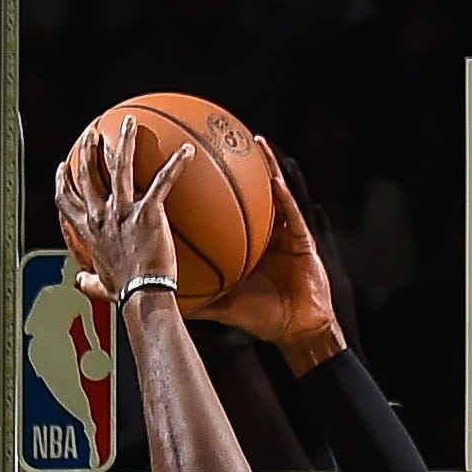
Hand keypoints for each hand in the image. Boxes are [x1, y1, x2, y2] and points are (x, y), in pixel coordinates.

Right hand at [55, 119, 189, 308]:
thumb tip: (81, 283)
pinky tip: (187, 150)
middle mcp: (101, 215)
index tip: (63, 167)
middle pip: (88, 174)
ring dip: (123, 140)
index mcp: (89, 231)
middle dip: (88, 149)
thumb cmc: (126, 293)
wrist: (143, 295)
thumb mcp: (103, 286)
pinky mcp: (148, 213)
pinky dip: (176, 165)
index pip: (66, 201)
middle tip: (92, 133)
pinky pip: (163, 182)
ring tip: (129, 121)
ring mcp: (123, 211)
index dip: (62, 181)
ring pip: (119, 166)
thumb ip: (91, 282)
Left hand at [197, 149, 342, 358]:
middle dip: (239, 169)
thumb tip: (169, 301)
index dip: (213, 194)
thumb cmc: (264, 319)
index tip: (194, 173)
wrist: (298, 330)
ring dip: (266, 169)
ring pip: (274, 195)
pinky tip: (274, 178)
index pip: (227, 215)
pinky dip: (283, 195)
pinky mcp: (302, 239)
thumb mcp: (224, 307)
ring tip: (254, 143)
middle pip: (249, 195)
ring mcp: (284, 234)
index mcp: (246, 247)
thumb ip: (199, 301)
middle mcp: (264, 235)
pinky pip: (291, 214)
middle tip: (221, 142)